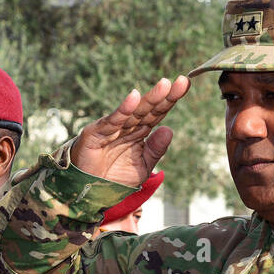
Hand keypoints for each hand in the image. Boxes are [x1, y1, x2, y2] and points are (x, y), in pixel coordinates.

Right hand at [70, 76, 188, 185]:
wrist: (88, 192)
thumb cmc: (114, 178)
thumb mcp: (142, 167)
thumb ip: (155, 150)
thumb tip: (169, 129)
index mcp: (140, 132)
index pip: (158, 113)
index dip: (170, 99)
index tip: (185, 84)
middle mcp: (128, 126)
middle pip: (149, 109)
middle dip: (165, 96)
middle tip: (181, 81)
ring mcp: (112, 128)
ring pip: (134, 112)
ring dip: (149, 99)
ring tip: (165, 85)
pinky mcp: (96, 133)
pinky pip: (112, 121)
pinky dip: (122, 110)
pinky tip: (134, 97)